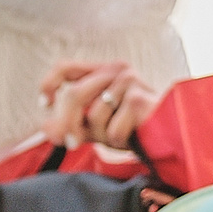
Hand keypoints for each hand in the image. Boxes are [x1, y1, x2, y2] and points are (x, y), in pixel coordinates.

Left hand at [38, 60, 159, 147]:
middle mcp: (117, 70)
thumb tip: (45, 128)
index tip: (46, 104)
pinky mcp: (139, 99)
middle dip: (67, 124)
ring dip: (100, 135)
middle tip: (71, 144)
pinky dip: (117, 139)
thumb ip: (71, 125)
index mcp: (103, 72)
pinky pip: (112, 129)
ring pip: (94, 115)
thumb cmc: (132, 127)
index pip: (66, 67)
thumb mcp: (96, 126)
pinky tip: (132, 135)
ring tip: (118, 135)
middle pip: (73, 95)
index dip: (50, 84)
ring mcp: (130, 81)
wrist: (168, 134)